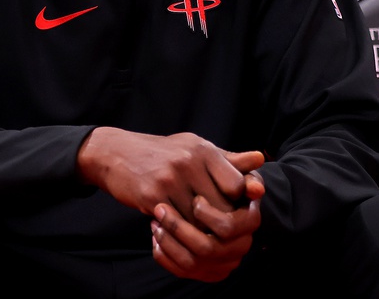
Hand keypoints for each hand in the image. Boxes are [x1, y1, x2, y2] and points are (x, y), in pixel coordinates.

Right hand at [76, 127, 264, 223]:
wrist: (117, 153)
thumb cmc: (163, 152)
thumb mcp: (195, 148)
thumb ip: (229, 159)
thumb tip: (262, 160)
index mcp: (203, 150)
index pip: (237, 185)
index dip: (237, 202)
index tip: (230, 207)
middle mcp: (188, 162)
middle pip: (220, 206)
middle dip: (220, 220)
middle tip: (217, 227)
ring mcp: (169, 180)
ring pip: (198, 220)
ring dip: (199, 230)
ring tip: (198, 230)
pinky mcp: (151, 197)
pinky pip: (176, 224)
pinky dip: (179, 230)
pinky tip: (176, 227)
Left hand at [150, 171, 264, 281]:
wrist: (210, 198)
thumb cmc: (220, 176)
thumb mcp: (229, 168)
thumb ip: (241, 167)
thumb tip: (257, 179)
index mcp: (250, 222)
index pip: (227, 227)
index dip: (207, 215)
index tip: (193, 198)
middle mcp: (240, 247)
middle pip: (207, 248)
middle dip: (179, 229)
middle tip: (160, 209)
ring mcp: (223, 263)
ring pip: (191, 262)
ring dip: (169, 242)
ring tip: (155, 220)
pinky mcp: (207, 272)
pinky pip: (181, 271)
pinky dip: (164, 254)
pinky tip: (155, 234)